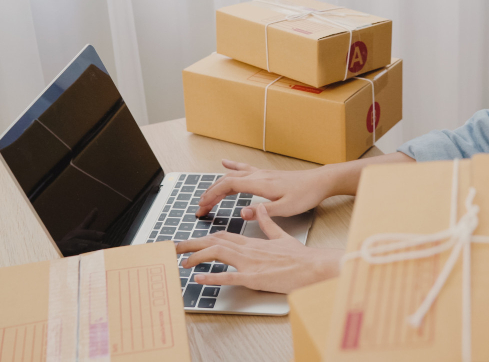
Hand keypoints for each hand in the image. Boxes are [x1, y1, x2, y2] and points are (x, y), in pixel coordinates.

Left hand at [176, 203, 341, 293]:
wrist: (313, 266)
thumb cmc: (300, 256)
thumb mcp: (281, 236)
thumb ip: (267, 224)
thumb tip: (259, 210)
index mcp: (253, 241)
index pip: (222, 236)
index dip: (204, 237)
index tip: (192, 240)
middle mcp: (247, 250)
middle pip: (214, 242)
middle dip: (192, 244)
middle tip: (175, 248)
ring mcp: (250, 263)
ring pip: (217, 254)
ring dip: (197, 257)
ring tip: (182, 262)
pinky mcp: (253, 278)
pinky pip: (228, 276)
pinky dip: (211, 276)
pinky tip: (199, 278)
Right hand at [196, 159, 334, 219]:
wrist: (320, 182)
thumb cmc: (305, 195)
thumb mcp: (285, 208)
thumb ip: (262, 211)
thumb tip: (241, 213)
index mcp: (260, 184)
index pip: (228, 186)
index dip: (212, 195)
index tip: (202, 206)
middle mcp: (258, 176)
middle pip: (227, 180)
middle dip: (211, 193)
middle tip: (200, 207)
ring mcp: (262, 174)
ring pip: (233, 175)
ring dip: (218, 184)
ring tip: (207, 194)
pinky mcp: (266, 175)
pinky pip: (243, 169)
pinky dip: (231, 167)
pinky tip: (225, 163)